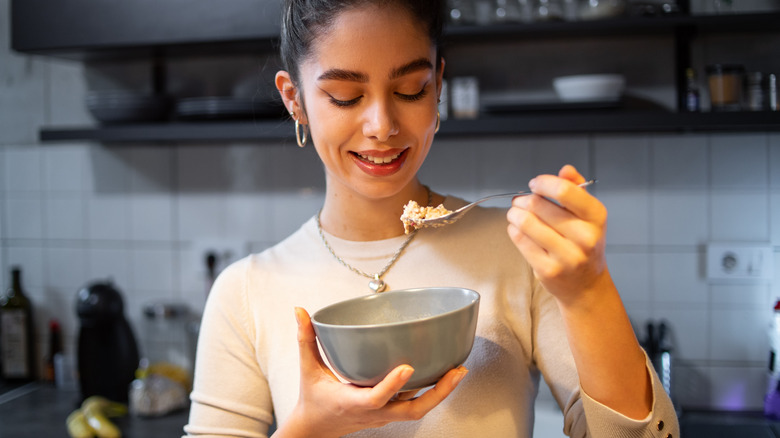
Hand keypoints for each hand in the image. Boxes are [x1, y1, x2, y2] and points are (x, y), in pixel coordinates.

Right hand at [275, 308, 467, 437]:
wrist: (315, 430)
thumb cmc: (312, 399)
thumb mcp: (307, 369)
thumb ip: (305, 339)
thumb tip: (300, 310)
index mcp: (352, 403)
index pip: (375, 398)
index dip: (392, 384)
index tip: (407, 367)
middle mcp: (373, 414)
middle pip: (412, 410)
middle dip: (438, 393)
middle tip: (457, 371)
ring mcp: (384, 416)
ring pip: (418, 409)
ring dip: (441, 392)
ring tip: (459, 370)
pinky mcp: (389, 414)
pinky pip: (414, 404)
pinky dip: (431, 392)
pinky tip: (444, 373)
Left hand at [506, 164, 608, 305]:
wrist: (586, 285)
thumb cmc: (583, 244)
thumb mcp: (588, 215)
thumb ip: (576, 188)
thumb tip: (565, 169)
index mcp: (596, 217)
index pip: (565, 191)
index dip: (543, 183)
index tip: (534, 184)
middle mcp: (585, 237)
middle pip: (539, 205)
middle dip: (524, 199)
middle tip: (520, 201)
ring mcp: (567, 256)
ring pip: (526, 222)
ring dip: (514, 213)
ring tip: (515, 213)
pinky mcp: (549, 270)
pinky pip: (520, 241)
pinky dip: (513, 230)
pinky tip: (517, 229)